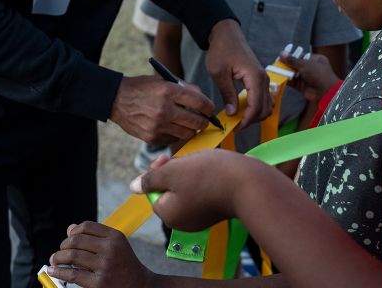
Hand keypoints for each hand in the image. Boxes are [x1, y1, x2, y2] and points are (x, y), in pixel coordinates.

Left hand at [47, 222, 155, 287]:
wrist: (141, 286)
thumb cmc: (125, 266)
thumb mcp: (115, 246)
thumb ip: (94, 237)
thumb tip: (70, 228)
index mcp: (115, 236)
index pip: (86, 227)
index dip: (73, 232)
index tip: (68, 240)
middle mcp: (111, 248)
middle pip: (76, 240)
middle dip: (63, 245)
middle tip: (58, 253)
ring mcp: (105, 265)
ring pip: (72, 255)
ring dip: (58, 257)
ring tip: (54, 260)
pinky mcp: (99, 282)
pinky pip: (73, 274)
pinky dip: (59, 271)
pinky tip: (54, 270)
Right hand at [110, 76, 212, 144]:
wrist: (116, 100)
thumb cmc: (142, 88)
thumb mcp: (163, 81)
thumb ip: (184, 88)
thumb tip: (203, 99)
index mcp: (169, 91)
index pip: (200, 102)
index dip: (209, 108)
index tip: (210, 110)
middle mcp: (164, 109)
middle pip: (197, 122)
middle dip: (204, 121)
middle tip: (203, 120)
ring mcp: (158, 125)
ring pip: (187, 133)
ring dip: (191, 129)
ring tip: (188, 124)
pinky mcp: (152, 137)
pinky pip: (173, 139)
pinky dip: (176, 135)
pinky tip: (171, 127)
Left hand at [133, 151, 259, 231]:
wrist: (249, 182)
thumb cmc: (208, 175)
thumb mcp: (172, 171)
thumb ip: (150, 179)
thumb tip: (133, 186)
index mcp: (169, 215)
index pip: (154, 191)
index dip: (159, 172)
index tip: (167, 158)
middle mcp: (184, 222)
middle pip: (170, 190)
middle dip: (175, 172)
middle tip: (186, 159)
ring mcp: (201, 218)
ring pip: (186, 189)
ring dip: (190, 173)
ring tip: (203, 164)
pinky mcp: (216, 211)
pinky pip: (203, 192)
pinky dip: (206, 180)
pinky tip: (214, 172)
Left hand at [203, 20, 270, 126]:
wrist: (227, 34)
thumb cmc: (222, 49)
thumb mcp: (219, 73)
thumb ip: (227, 94)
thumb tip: (232, 113)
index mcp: (255, 77)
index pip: (256, 106)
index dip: (246, 120)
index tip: (234, 127)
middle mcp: (263, 79)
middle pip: (264, 109)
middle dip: (251, 120)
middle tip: (234, 125)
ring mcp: (264, 79)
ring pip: (267, 105)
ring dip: (255, 115)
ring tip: (238, 118)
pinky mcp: (260, 79)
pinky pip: (265, 98)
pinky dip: (257, 108)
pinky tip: (243, 109)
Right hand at [282, 47, 338, 103]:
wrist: (326, 92)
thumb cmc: (318, 74)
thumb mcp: (305, 64)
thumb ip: (292, 60)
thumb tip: (282, 53)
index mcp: (316, 60)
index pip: (302, 56)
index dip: (292, 56)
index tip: (282, 55)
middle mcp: (312, 68)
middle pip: (296, 65)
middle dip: (287, 64)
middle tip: (277, 62)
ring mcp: (307, 78)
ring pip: (294, 74)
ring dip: (286, 72)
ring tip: (276, 69)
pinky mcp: (303, 87)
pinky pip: (293, 82)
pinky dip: (287, 80)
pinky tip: (279, 77)